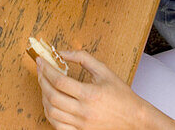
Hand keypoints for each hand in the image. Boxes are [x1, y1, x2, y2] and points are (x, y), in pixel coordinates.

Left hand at [37, 50, 163, 129]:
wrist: (134, 118)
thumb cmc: (121, 95)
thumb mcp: (104, 71)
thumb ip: (82, 58)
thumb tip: (62, 53)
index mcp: (90, 94)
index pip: (59, 81)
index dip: (46, 69)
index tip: (41, 61)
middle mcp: (84, 111)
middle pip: (52, 96)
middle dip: (42, 81)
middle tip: (40, 70)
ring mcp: (81, 124)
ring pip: (51, 112)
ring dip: (43, 97)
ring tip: (44, 85)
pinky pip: (57, 126)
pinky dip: (49, 114)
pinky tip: (50, 103)